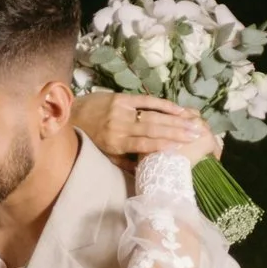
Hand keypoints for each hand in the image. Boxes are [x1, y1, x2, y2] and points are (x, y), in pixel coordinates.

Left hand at [73, 91, 219, 164]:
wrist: (70, 114)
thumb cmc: (90, 138)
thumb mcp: (105, 155)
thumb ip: (125, 162)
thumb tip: (145, 170)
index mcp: (117, 143)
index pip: (145, 144)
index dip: (164, 145)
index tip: (183, 147)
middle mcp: (120, 126)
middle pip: (153, 129)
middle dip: (177, 132)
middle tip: (196, 134)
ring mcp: (121, 110)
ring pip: (153, 115)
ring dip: (175, 118)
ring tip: (192, 123)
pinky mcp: (121, 98)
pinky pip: (145, 100)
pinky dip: (162, 104)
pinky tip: (177, 108)